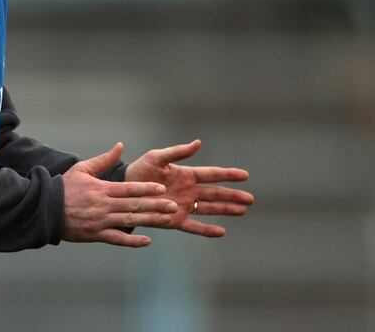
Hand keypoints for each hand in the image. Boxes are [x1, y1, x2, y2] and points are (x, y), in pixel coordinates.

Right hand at [62, 142, 178, 247]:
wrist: (45, 209)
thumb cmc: (64, 187)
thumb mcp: (83, 169)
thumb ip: (104, 160)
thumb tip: (120, 146)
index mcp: (102, 189)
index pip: (129, 188)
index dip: (147, 188)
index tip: (162, 189)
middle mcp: (104, 205)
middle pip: (134, 204)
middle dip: (155, 205)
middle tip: (173, 206)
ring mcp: (100, 221)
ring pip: (129, 220)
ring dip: (150, 220)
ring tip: (167, 220)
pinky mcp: (96, 235)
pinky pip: (117, 238)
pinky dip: (132, 241)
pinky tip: (147, 241)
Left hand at [125, 139, 252, 237]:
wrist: (123, 189)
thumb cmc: (139, 170)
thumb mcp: (157, 158)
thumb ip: (178, 152)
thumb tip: (198, 143)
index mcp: (186, 174)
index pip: (212, 174)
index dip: (228, 175)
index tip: (245, 175)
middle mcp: (188, 191)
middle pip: (215, 193)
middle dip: (233, 196)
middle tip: (250, 199)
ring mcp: (183, 206)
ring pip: (209, 208)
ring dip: (226, 210)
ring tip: (242, 211)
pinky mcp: (174, 220)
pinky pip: (193, 226)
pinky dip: (207, 230)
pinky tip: (222, 231)